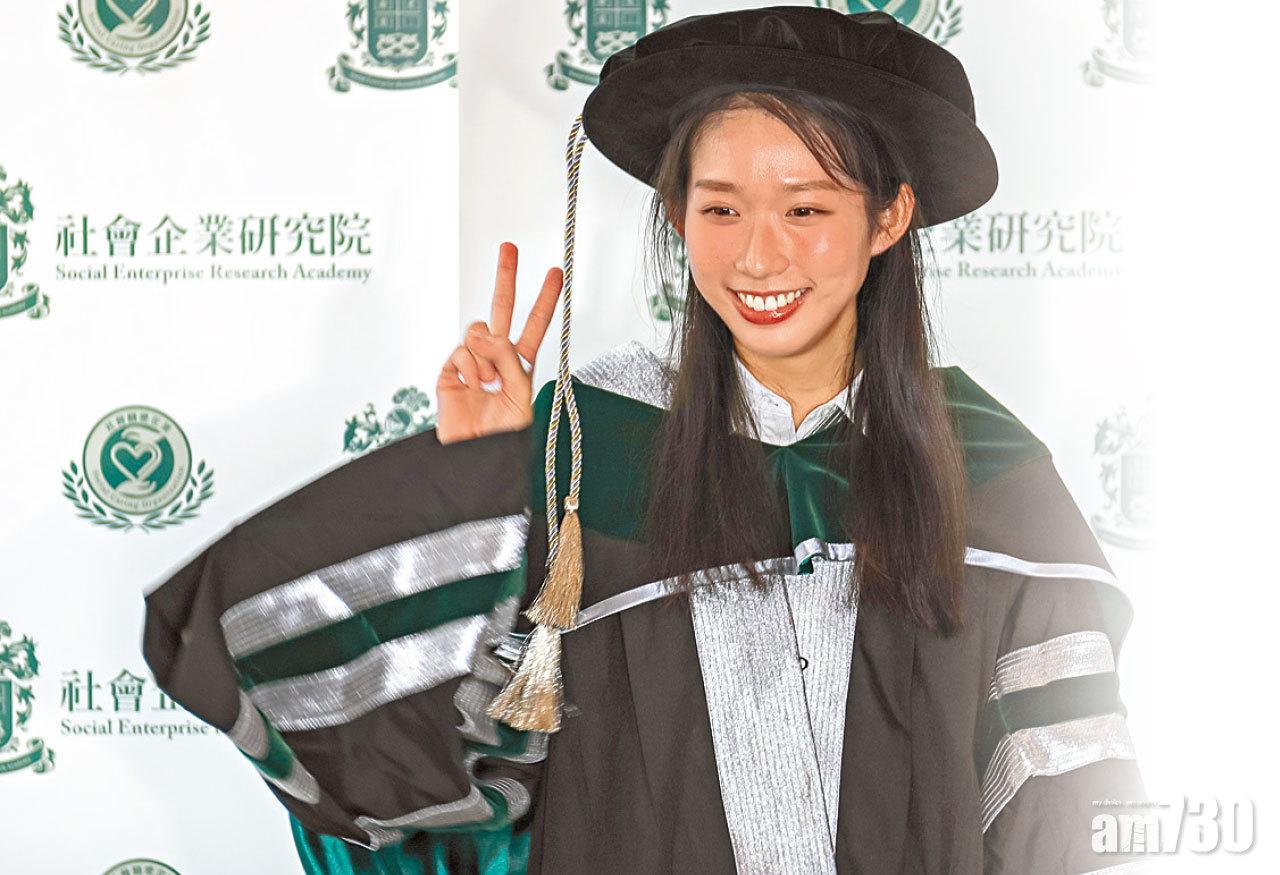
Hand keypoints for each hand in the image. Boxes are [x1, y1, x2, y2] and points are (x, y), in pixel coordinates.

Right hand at [436, 242, 562, 444]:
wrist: (475, 459)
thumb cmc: (502, 437)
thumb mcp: (521, 395)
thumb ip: (509, 359)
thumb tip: (485, 334)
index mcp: (520, 365)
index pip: (534, 325)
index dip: (545, 300)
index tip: (555, 274)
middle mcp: (496, 358)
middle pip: (502, 309)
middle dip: (506, 277)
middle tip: (509, 247)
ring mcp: (471, 363)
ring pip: (478, 329)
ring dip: (487, 353)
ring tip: (489, 382)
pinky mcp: (449, 372)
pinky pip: (461, 351)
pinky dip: (471, 367)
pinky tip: (474, 386)